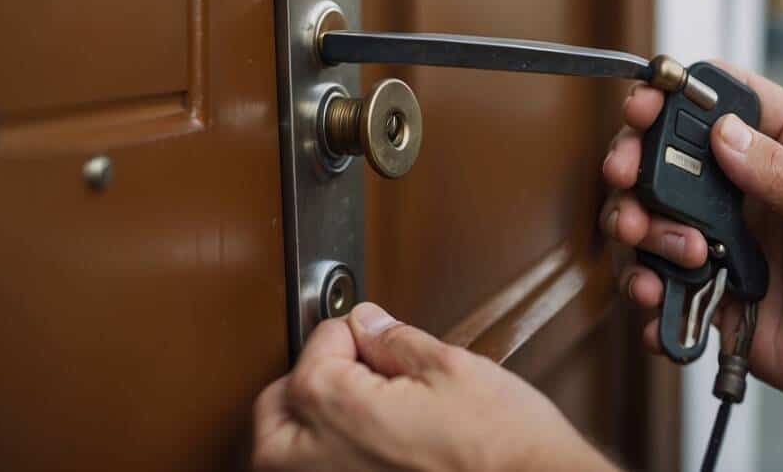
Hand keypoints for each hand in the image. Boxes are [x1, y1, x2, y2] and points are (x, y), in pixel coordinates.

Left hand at [253, 303, 613, 471]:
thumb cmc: (503, 447)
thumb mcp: (451, 367)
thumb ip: (394, 340)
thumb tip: (367, 323)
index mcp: (336, 409)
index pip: (314, 349)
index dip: (349, 333)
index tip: (374, 336)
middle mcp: (319, 462)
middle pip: (278, 408)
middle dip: (309, 379)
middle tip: (353, 368)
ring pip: (281, 457)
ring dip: (304, 428)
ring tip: (350, 409)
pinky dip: (329, 462)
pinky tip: (363, 451)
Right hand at [599, 67, 782, 428]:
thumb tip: (725, 134)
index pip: (728, 99)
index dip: (679, 93)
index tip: (643, 105)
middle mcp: (755, 191)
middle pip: (671, 157)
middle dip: (638, 163)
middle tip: (626, 178)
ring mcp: (732, 242)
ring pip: (655, 220)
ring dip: (642, 231)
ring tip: (672, 254)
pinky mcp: (718, 294)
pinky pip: (664, 286)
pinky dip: (648, 292)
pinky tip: (657, 299)